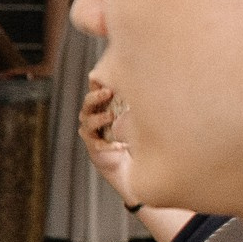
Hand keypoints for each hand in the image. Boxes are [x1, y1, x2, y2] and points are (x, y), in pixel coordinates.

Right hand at [79, 79, 135, 204]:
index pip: (95, 90)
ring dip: (99, 118)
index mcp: (103, 105)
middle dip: (96, 96)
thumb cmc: (134, 133)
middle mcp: (93, 116)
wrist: (128, 161)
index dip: (98, 84)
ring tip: (111, 116)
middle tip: (108, 92)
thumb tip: (154, 83)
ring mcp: (92, 132)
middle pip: (88, 103)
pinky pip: (96, 143)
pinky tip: (122, 145)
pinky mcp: (93, 147)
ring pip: (88, 121)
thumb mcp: (135, 115)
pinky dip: (108, 144)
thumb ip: (135, 101)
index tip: (109, 79)